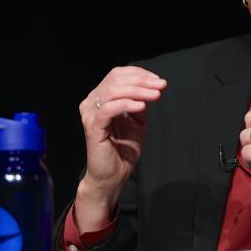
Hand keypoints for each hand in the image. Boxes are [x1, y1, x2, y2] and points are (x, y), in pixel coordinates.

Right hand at [75, 67, 165, 230]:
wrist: (113, 175)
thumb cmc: (123, 149)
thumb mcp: (137, 121)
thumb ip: (140, 102)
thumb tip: (152, 86)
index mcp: (101, 97)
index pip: (118, 75)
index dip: (140, 74)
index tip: (159, 81)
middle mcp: (92, 102)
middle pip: (116, 80)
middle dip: (142, 81)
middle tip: (160, 86)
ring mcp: (90, 114)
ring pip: (113, 91)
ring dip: (138, 91)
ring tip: (155, 95)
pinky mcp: (92, 126)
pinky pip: (109, 109)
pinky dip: (127, 104)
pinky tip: (141, 106)